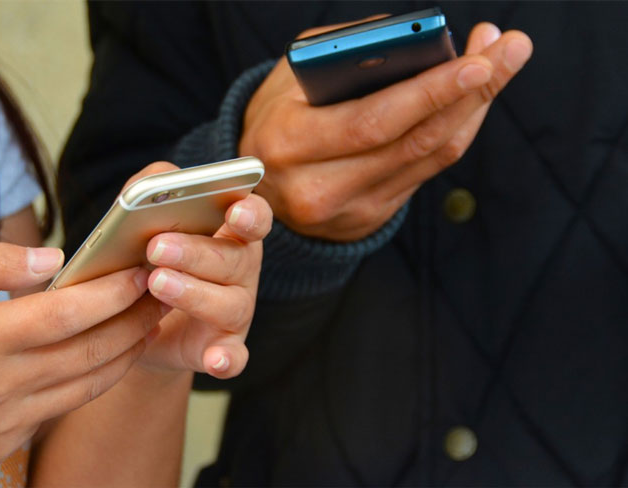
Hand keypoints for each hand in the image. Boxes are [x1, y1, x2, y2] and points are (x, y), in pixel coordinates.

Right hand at [0, 243, 164, 484]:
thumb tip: (53, 259)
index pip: (70, 314)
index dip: (113, 294)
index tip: (140, 273)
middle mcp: (0, 386)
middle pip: (91, 353)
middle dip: (135, 323)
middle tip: (161, 296)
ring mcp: (3, 422)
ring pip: (85, 387)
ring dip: (123, 357)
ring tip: (146, 327)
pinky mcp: (0, 445)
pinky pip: (57, 409)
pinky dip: (86, 383)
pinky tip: (99, 360)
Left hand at [115, 162, 272, 379]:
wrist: (133, 322)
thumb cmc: (145, 259)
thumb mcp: (142, 220)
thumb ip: (150, 189)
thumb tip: (160, 179)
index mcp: (230, 234)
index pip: (254, 217)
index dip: (249, 213)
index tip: (233, 210)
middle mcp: (241, 272)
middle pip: (235, 259)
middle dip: (197, 252)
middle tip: (156, 247)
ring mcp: (236, 312)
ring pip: (230, 304)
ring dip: (195, 294)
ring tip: (156, 283)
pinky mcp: (223, 348)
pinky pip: (234, 357)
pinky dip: (227, 359)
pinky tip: (214, 360)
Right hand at [240, 21, 532, 240]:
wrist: (256, 186)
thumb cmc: (278, 116)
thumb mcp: (291, 76)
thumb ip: (346, 53)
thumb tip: (418, 42)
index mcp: (289, 143)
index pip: (372, 121)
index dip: (429, 93)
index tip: (476, 61)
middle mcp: (317, 187)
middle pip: (413, 141)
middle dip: (471, 93)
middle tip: (510, 49)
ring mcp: (347, 210)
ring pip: (430, 158)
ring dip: (474, 109)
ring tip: (501, 63)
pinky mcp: (369, 218)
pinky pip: (426, 172)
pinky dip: (455, 132)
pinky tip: (472, 100)